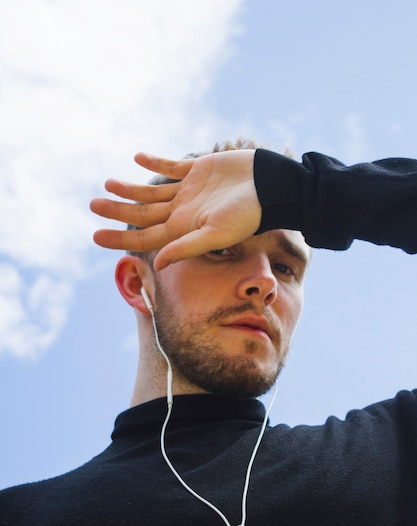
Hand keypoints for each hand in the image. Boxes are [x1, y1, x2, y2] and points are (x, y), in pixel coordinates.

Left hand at [90, 150, 261, 269]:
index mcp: (184, 228)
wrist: (272, 187)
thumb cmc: (249, 215)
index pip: (145, 236)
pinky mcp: (199, 169)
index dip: (120, 237)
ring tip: (107, 182)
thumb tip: (158, 264)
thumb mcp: (217, 234)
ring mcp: (190, 190)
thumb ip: (187, 247)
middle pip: (143, 212)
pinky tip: (137, 158)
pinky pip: (172, 166)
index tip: (94, 235)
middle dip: (117, 209)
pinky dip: (155, 162)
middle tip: (92, 204)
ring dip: (130, 187)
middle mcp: (183, 211)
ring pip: (152, 190)